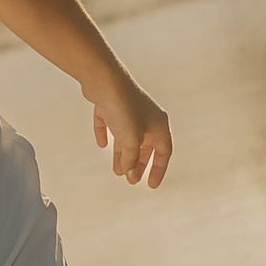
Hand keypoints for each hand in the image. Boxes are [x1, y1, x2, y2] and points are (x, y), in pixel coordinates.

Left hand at [90, 69, 171, 187]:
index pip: (164, 151)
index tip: (151, 185)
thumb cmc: (124, 109)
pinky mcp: (109, 104)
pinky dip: (106, 134)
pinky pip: (109, 122)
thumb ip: (130, 160)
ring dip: (123, 154)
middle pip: (145, 145)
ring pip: (127, 137)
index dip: (158, 169)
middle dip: (138, 164)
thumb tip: (127, 173)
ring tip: (117, 171)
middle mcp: (146, 116)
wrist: (105, 80)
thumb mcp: (131, 141)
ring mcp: (127, 109)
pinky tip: (101, 144)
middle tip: (131, 180)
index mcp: (158, 124)